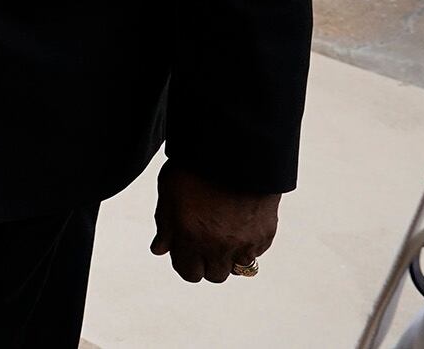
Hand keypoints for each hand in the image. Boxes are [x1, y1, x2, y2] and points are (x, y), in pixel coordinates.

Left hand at [150, 161, 279, 282]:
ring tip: (224, 235)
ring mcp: (245, 242)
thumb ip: (164, 225)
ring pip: (238, 269)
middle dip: (207, 263)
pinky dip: (248, 246)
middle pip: (215, 275)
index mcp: (191, 237)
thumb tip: (159, 249)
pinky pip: (255, 253)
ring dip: (230, 258)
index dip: (185, 263)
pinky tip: (240, 225)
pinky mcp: (265, 234)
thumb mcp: (169, 192)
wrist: (235, 149)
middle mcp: (219, 245)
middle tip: (205, 243)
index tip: (186, 250)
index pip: (189, 273)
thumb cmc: (196, 166)